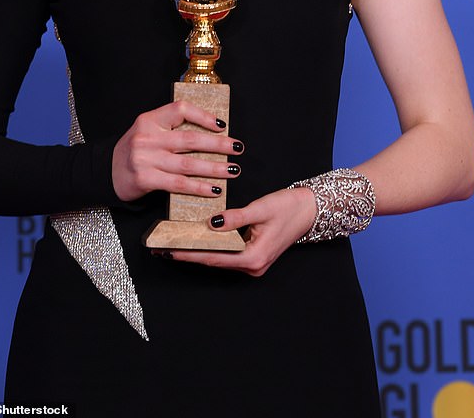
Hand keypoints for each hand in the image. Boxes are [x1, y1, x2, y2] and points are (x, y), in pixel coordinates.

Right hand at [112, 99, 243, 202]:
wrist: (106, 172)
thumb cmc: (134, 151)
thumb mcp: (147, 131)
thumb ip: (170, 129)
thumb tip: (209, 132)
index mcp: (149, 120)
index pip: (180, 110)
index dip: (203, 116)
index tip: (222, 125)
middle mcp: (147, 138)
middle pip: (190, 140)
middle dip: (219, 145)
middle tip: (237, 148)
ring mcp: (145, 159)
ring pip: (189, 164)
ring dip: (215, 168)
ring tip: (233, 170)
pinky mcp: (146, 179)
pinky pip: (179, 184)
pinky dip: (199, 187)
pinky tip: (214, 189)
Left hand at [154, 187, 316, 276]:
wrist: (310, 209)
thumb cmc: (289, 207)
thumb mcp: (260, 208)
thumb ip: (235, 218)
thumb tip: (211, 223)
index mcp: (254, 258)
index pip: (213, 258)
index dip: (189, 254)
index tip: (169, 250)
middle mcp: (253, 266)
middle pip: (214, 261)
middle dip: (189, 254)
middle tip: (163, 248)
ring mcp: (253, 263)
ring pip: (219, 258)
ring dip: (198, 251)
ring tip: (174, 244)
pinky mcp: (253, 255)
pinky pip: (227, 254)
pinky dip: (211, 247)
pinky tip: (197, 240)